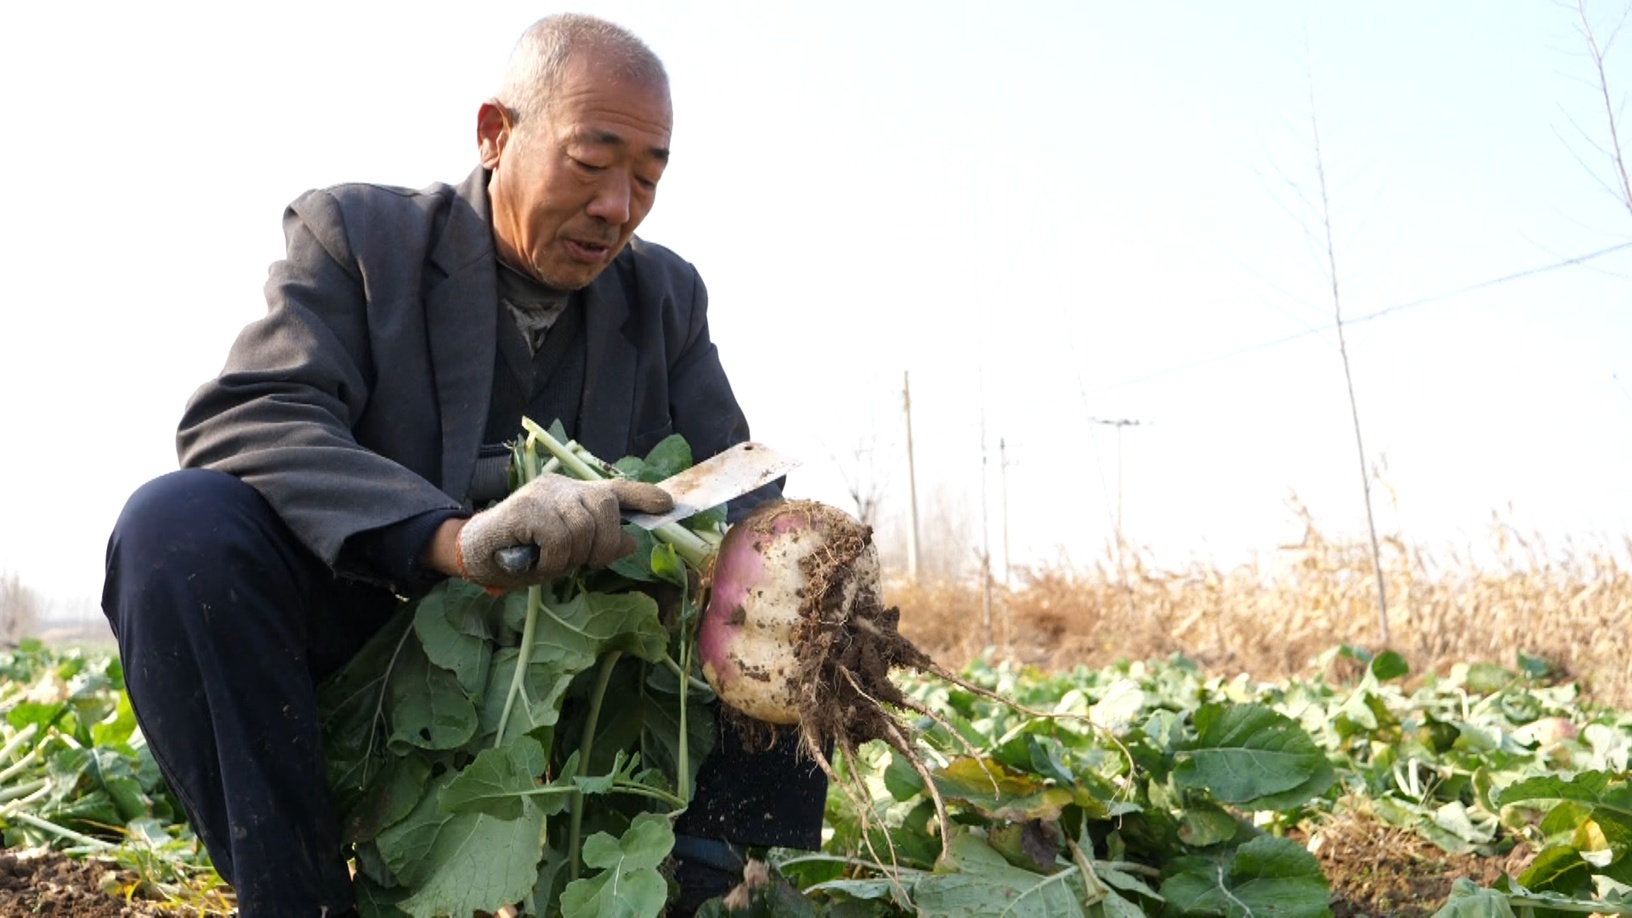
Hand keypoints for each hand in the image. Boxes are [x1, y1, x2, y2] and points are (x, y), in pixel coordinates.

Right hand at [456, 476, 672, 588]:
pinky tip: (535, 562)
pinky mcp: (525, 508)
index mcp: (573, 495)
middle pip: (604, 507)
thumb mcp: (567, 553)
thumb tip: (632, 542)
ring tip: (549, 562)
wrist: (474, 554)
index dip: (643, 496)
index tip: (668, 505)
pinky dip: (552, 559)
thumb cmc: (523, 554)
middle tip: (584, 562)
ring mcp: (542, 494)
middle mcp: (561, 487)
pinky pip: (558, 537)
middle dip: (602, 542)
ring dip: (570, 557)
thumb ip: (597, 544)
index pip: (614, 489)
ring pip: (582, 526)